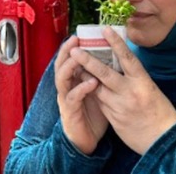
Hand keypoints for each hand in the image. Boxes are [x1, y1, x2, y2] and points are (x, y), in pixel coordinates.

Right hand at [55, 36, 108, 154]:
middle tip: (75, 39)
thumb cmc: (93, 115)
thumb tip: (114, 60)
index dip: (72, 47)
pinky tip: (92, 82)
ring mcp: (66, 99)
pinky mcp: (70, 112)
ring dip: (70, 66)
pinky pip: (73, 97)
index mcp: (73, 81)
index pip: (69, 60)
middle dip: (66, 51)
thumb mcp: (97, 92)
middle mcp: (66, 88)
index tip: (80, 33)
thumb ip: (100, 77)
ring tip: (79, 55)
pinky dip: (82, 88)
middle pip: (61, 65)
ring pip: (62, 78)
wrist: (85, 141)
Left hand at [70, 27, 175, 154]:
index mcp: (143, 82)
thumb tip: (120, 62)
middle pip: (105, 73)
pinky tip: (83, 84)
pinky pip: (99, 101)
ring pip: (97, 88)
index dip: (116, 43)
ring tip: (74, 65)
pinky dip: (91, 92)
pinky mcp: (113, 118)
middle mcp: (130, 92)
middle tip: (75, 50)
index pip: (127, 58)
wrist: (163, 141)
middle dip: (88, 61)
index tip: (105, 29)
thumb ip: (134, 77)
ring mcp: (120, 106)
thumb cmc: (160, 111)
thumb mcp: (150, 89)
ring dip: (85, 77)